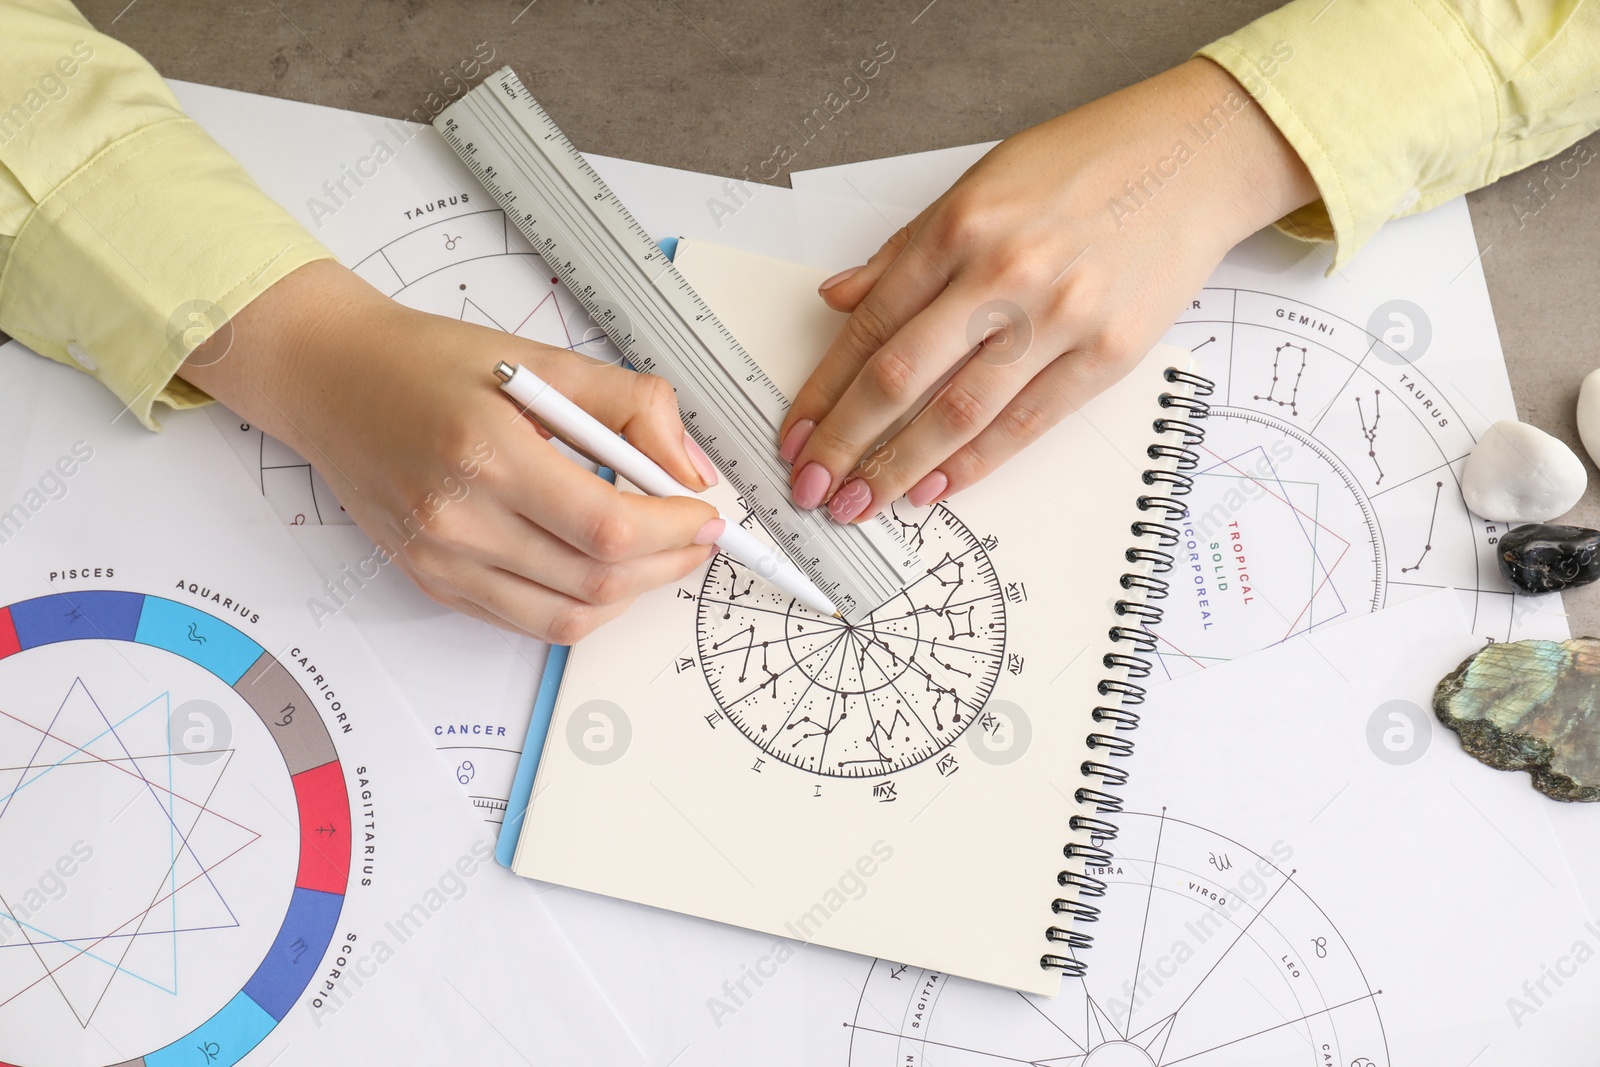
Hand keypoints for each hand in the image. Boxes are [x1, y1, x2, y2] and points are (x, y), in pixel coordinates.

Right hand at [181, 260, 722, 643]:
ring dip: (630, 594)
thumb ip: (630, 408)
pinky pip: (527, 620)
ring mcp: (439, 560)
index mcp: (487, 452)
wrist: (330, 379)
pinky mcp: (431, 581)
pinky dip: (580, 603)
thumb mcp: (541, 360)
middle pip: (595, 580)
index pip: (608, 526)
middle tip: (694, 536)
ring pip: (566, 616)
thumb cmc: (427, 362)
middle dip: (666, 565)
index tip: (704, 514)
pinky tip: (599, 566)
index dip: (674, 530)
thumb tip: (689, 471)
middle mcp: (457, 519)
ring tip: (655, 555)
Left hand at [778, 57, 1316, 521]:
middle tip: (812, 485)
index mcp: (961, 228)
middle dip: (846, 443)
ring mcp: (1059, 318)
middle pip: (901, 378)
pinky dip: (974, 464)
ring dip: (900, 469)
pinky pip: (1026, 425)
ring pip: (958, 413)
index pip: (870, 327)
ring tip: (862, 502)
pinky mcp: (1108, 354)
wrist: (1196, 158)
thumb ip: (906, 249)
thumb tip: (838, 297)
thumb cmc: (1087, 164)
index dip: (824, 389)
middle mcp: (1004, 274)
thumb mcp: (979, 184)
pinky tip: (934, 489)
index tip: (797, 431)